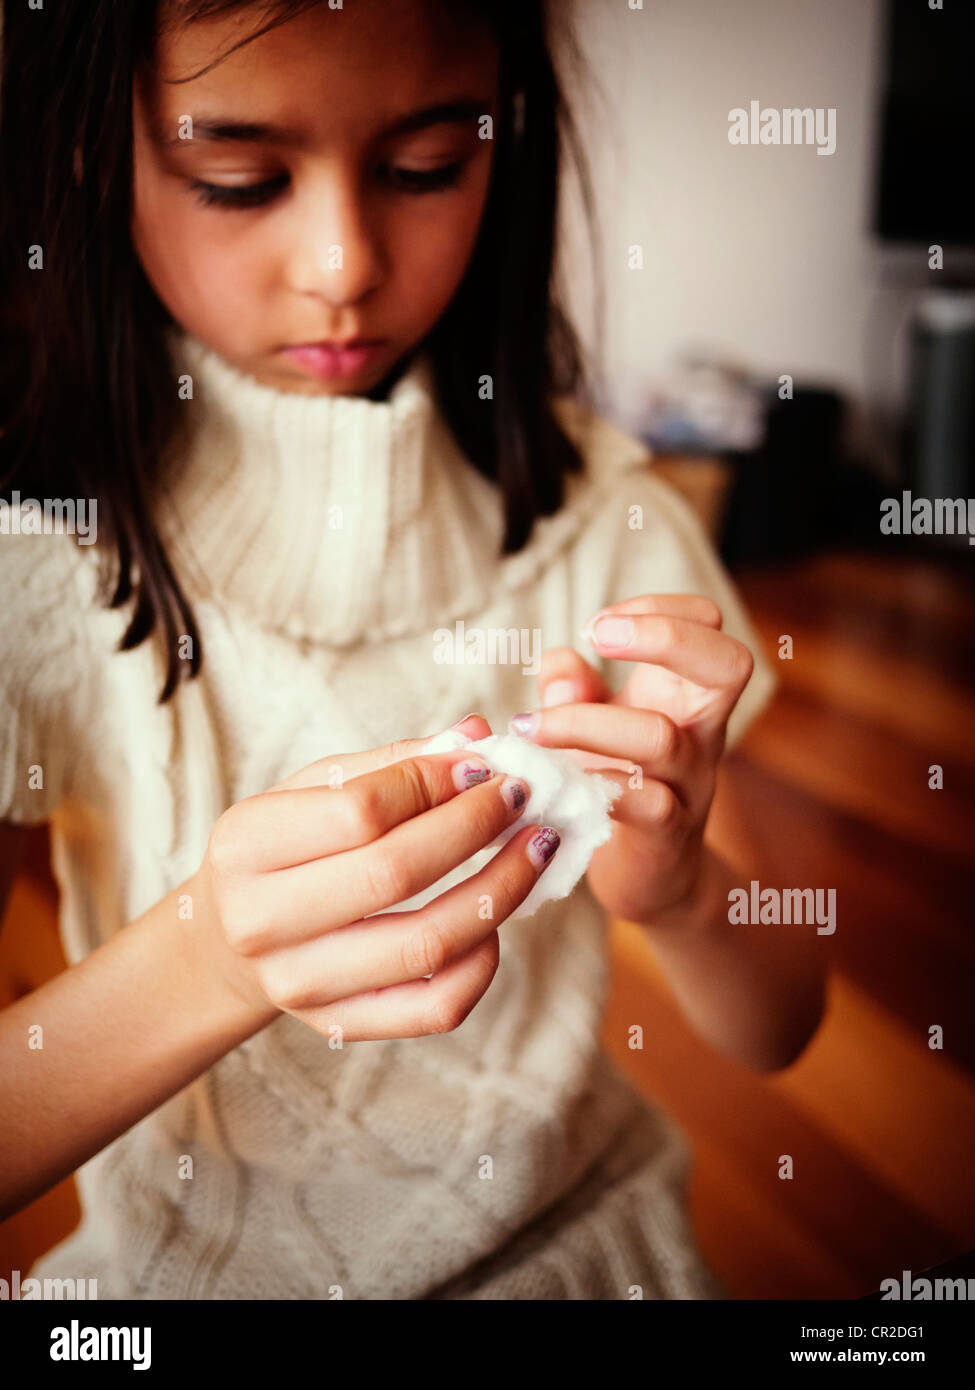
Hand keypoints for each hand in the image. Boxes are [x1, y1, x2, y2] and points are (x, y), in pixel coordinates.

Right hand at [187, 716, 560, 1041]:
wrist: (227, 943)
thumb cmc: (283, 849)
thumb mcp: (313, 790)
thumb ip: (393, 763)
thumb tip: (479, 737)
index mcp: (247, 845)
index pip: (360, 811)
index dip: (435, 783)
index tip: (485, 765)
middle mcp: (263, 920)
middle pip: (395, 874)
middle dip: (475, 828)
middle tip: (521, 799)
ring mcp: (302, 984)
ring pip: (428, 944)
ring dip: (500, 889)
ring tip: (535, 849)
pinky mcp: (341, 1026)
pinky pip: (437, 1006)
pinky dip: (484, 963)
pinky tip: (497, 921)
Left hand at [508, 596, 753, 925]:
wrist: (653, 877)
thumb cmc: (618, 783)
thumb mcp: (593, 725)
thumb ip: (573, 688)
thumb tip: (560, 661)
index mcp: (687, 695)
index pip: (708, 624)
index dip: (659, 609)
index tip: (599, 626)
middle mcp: (701, 733)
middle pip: (730, 664)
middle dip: (663, 636)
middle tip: (598, 636)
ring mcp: (689, 785)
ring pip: (661, 738)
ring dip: (585, 723)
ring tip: (530, 728)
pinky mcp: (666, 835)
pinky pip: (644, 804)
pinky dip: (593, 787)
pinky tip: (554, 784)